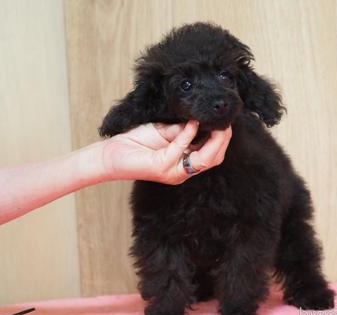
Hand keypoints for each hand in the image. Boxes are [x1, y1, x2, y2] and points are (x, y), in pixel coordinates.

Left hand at [102, 120, 231, 183]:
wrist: (111, 154)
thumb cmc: (135, 143)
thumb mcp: (164, 132)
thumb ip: (182, 129)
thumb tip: (200, 119)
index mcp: (184, 163)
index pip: (213, 154)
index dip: (222, 139)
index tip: (226, 120)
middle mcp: (182, 171)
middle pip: (214, 159)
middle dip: (223, 140)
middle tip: (225, 122)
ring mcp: (173, 172)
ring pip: (204, 160)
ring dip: (213, 140)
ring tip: (216, 124)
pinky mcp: (162, 168)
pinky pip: (180, 150)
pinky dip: (188, 135)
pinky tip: (191, 123)